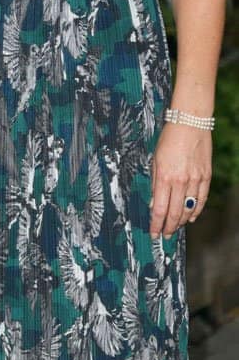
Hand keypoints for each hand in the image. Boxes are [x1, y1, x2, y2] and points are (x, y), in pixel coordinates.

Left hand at [149, 123, 211, 238]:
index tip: (153, 233)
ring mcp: (195, 179)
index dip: (156, 224)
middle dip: (169, 227)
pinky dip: (196, 210)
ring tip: (175, 227)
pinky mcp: (206, 176)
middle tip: (165, 235)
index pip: (160, 209)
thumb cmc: (169, 139)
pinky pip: (201, 199)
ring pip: (189, 209)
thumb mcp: (155, 159)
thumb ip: (155, 182)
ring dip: (181, 221)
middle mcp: (181, 181)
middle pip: (175, 213)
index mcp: (165, 177)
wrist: (190, 123)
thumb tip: (154, 203)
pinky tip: (191, 217)